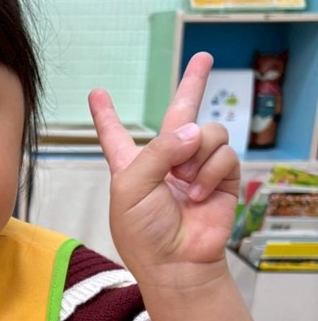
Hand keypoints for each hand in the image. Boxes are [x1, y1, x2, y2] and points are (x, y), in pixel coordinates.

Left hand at [88, 52, 239, 284]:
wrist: (176, 263)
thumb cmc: (143, 232)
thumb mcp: (131, 186)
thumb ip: (158, 150)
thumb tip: (196, 131)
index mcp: (131, 166)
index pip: (115, 135)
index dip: (105, 115)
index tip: (96, 93)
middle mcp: (165, 162)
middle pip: (179, 113)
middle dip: (193, 84)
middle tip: (204, 57)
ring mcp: (196, 168)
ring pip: (207, 131)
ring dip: (194, 156)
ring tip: (183, 183)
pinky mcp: (222, 178)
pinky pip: (223, 153)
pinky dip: (209, 172)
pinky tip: (198, 195)